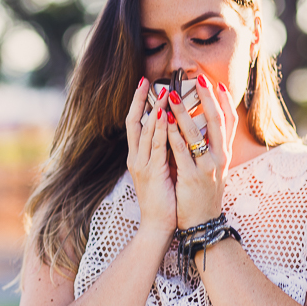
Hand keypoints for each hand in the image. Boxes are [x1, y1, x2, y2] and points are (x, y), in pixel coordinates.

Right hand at [126, 78, 176, 239]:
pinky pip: (156, 147)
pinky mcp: (152, 173)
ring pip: (145, 131)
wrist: (158, 225)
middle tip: (147, 80)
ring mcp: (142, 165)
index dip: (138, 104)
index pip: (135, 124)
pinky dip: (160, 129)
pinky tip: (165, 115)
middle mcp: (136, 158)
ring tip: (161, 91)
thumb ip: (163, 152)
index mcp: (138, 157)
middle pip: (134, 123)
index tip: (145, 85)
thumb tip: (172, 133)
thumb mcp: (162, 171)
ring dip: (154, 110)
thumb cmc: (164, 199)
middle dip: (140, 100)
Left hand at [167, 75, 237, 228]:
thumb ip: (211, 151)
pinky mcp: (191, 177)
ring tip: (170, 94)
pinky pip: (181, 151)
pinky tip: (164, 121)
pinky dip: (172, 134)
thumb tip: (205, 131)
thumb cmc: (204, 196)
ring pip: (196, 133)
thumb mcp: (213, 171)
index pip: (229, 122)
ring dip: (182, 111)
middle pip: (217, 121)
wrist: (203, 224)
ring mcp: (207, 168)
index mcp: (224, 155)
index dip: (225, 101)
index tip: (217, 84)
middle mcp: (219, 158)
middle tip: (198, 78)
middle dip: (208, 97)